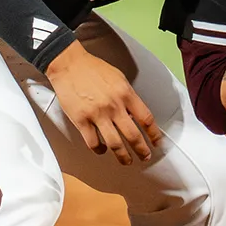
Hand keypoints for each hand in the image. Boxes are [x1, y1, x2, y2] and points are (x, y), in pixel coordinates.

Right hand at [44, 40, 159, 163]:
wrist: (69, 64)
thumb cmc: (93, 69)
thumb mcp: (119, 78)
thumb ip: (128, 97)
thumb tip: (135, 116)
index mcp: (125, 94)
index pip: (146, 119)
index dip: (154, 134)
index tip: (156, 142)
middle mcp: (114, 106)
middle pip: (133, 135)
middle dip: (142, 150)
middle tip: (145, 156)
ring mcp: (97, 114)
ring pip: (115, 143)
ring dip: (123, 156)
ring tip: (127, 161)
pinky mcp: (81, 120)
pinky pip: (93, 142)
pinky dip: (100, 150)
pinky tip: (102, 150)